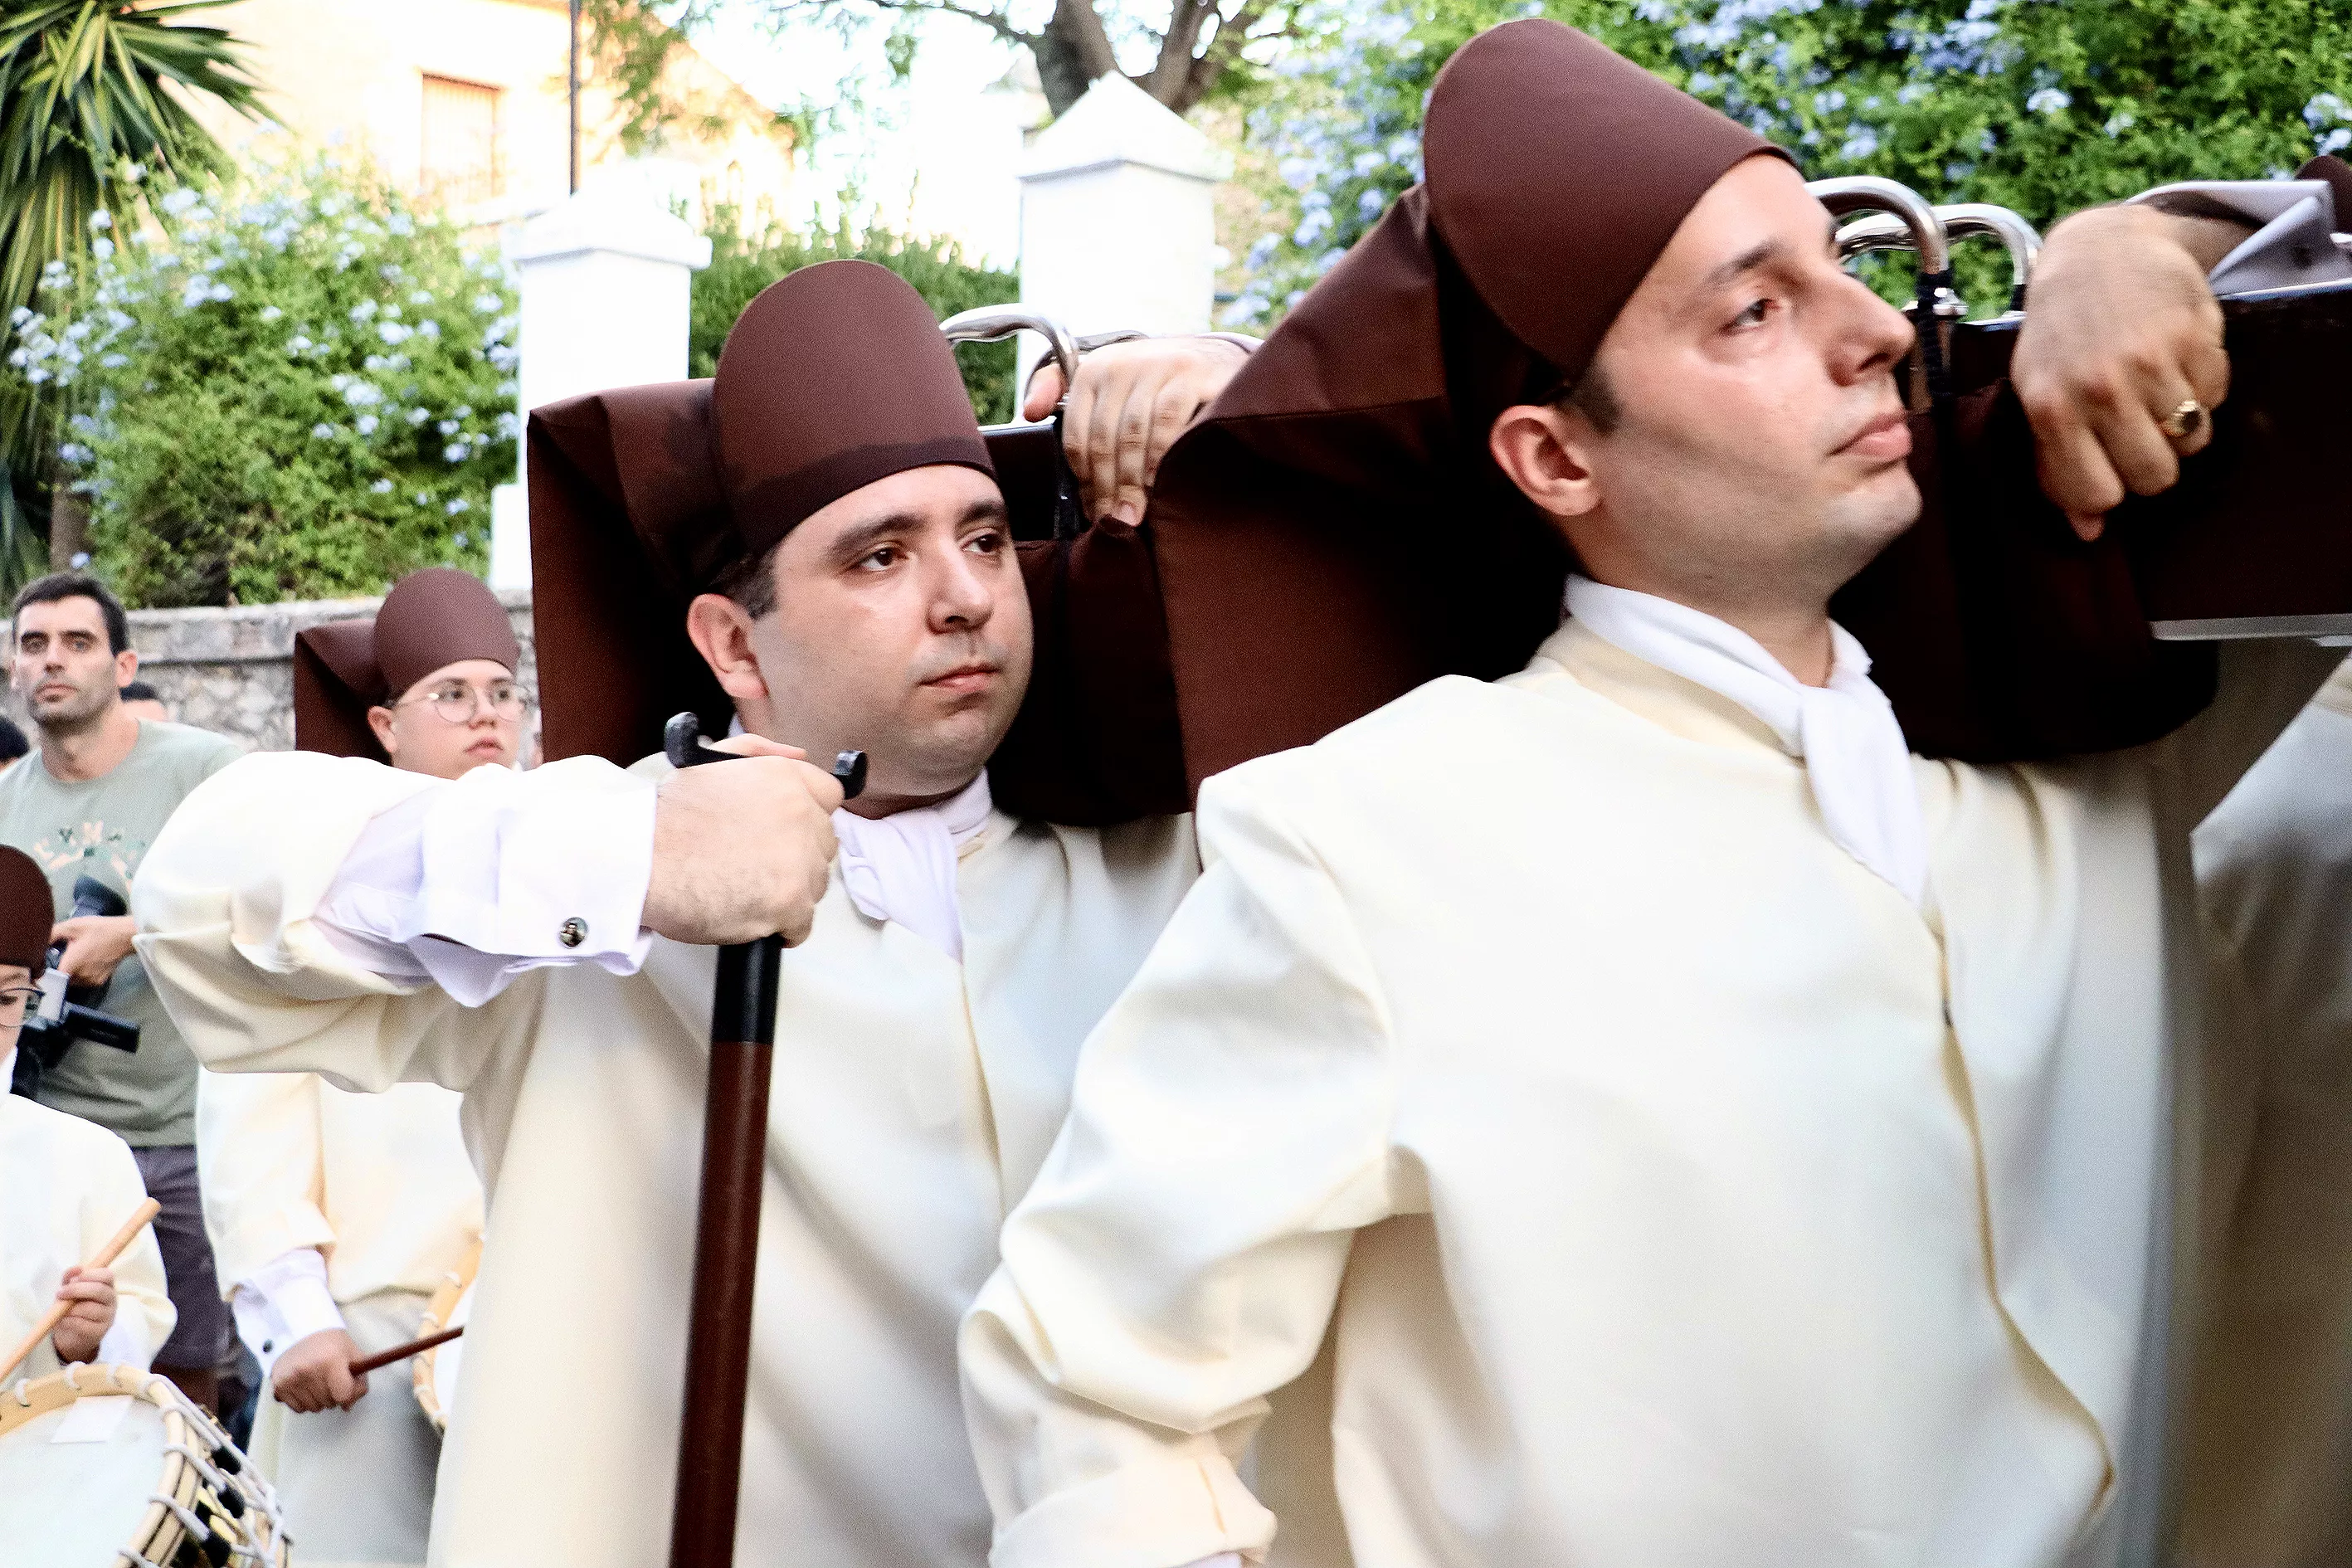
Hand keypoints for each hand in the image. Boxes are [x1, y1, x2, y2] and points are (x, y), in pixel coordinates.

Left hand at [49, 1265, 115, 1363]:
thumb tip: (76, 1269)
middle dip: (77, 1290)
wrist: (72, 1335)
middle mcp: (111, 1301)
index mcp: (107, 1287)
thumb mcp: (70, 1291)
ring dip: (71, 1308)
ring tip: (60, 1310)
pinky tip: (63, 1321)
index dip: (91, 1274)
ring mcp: (107, 1317)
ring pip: (90, 1308)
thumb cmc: (73, 1308)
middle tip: (59, 1293)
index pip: (107, 1276)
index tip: (75, 1278)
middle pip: (100, 1290)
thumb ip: (71, 1278)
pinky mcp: (98, 1332)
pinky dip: (69, 1321)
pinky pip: (83, 1324)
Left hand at [50, 913, 136, 987]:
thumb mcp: (73, 925)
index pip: (50, 977)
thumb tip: (37, 943)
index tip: (46, 964)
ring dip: (72, 972)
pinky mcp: (99, 981)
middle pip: (61, 978)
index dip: (46, 971)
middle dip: (61, 968)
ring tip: (79, 957)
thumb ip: (51, 934)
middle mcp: (80, 976)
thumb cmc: (100, 929)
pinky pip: (84, 981)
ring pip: (72, 980)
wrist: (126, 935)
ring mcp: (90, 980)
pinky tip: (88, 962)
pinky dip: (83, 974)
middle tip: (66, 954)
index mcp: (71, 965)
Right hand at [272, 1328, 366, 1412]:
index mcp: (331, 1361)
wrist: (299, 1331)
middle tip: (331, 1379)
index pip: (344, 1395)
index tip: (347, 1386)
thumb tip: (348, 1406)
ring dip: (319, 1400)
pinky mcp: (279, 1385)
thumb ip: (359, 1380)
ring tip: (318, 1381)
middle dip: (334, 1394)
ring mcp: (292, 1379)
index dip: (349, 1394)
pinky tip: (305, 1386)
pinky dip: (304, 1402)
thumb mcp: (352, 1353)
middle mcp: (309, 1371)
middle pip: (329, 1403)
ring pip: (314, 1408)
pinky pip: (298, 1408)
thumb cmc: (330, 1342)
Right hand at [642, 735, 842, 946]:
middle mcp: (800, 814)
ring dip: (789, 889)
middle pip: (823, 843)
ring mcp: (799, 860)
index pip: (830, 795)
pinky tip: (753, 915)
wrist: (640, 861)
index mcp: (784, 778)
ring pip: (816, 883)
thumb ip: (761, 752)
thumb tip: (800, 756)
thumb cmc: (667, 819)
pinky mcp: (790, 902)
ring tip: (747, 888)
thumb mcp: (710, 761)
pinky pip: (803, 923)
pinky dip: (781, 926)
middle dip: (798, 855)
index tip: (791, 832)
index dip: (808, 816)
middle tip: (758, 863)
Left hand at [1023, 337, 1249, 524]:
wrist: (1214, 360)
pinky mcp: (1189, 374)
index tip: (1094, 512)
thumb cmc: (1154, 384)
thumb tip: (1028, 413)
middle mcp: (1119, 365)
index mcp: (1092, 372)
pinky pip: (1166, 422)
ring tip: (1135, 515)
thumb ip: (1061, 392)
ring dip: (1132, 482)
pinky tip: (1158, 483)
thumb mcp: (1108, 384)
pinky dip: (1159, 456)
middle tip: (1116, 523)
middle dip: (1107, 489)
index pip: (1078, 438)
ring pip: (1132, 436)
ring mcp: (1155, 367)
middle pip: (1103, 442)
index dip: (1084, 482)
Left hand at [2011, 204, 2236, 540]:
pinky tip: (2175, 360)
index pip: (2097, 494)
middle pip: (2155, 478)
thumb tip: (2088, 533)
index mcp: (2050, 408)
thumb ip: (2057, 466)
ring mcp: (2150, 360)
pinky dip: (2204, 387)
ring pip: (2192, 442)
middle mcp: (2099, 386)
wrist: (2099, 252)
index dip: (2107, 491)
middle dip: (2152, 463)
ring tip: (2155, 392)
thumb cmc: (2060, 335)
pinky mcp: (2194, 335)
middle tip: (2137, 431)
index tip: (2106, 468)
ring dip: (2181, 426)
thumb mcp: (2038, 395)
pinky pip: (2218, 397)